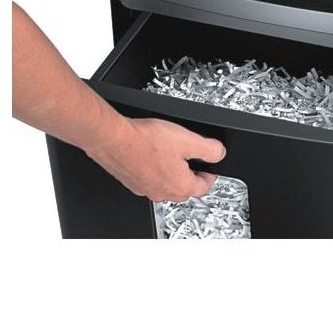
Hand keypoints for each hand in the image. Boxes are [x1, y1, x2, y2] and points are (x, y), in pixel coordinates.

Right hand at [86, 117, 225, 201]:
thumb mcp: (187, 140)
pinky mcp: (130, 183)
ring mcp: (144, 190)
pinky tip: (149, 153)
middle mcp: (162, 193)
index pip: (204, 187)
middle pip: (184, 188)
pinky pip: (148, 180)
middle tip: (189, 158)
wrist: (113, 139)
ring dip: (171, 172)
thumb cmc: (146, 141)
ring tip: (168, 152)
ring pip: (165, 185)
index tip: (209, 165)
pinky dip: (152, 170)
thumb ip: (210, 149)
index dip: (210, 174)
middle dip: (190, 174)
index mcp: (180, 186)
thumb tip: (219, 153)